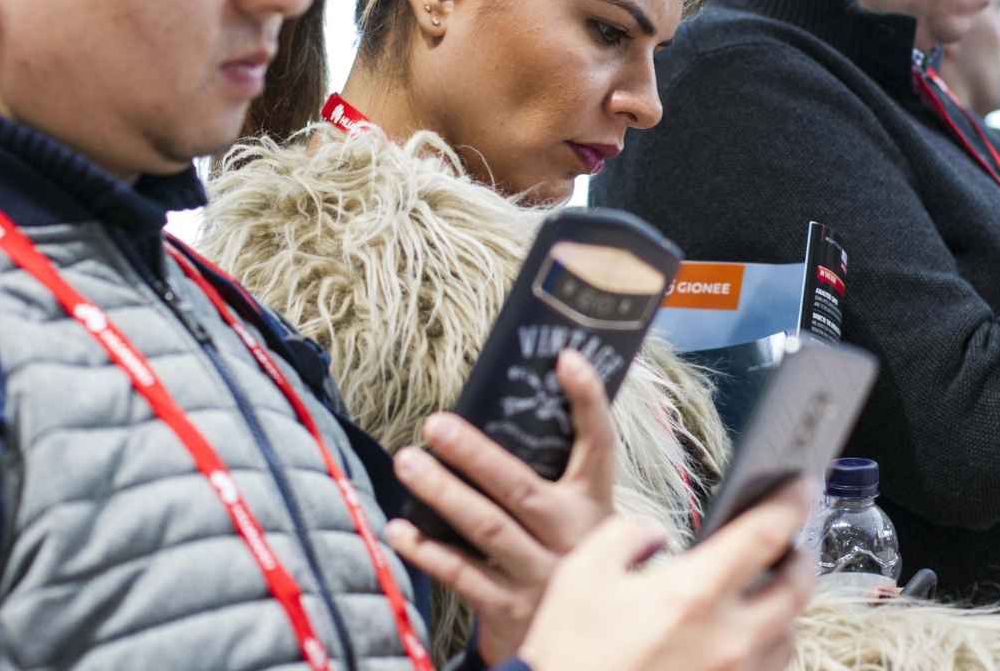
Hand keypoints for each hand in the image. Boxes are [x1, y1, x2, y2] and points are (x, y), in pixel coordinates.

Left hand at [384, 352, 617, 664]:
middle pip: (520, 488)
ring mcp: (541, 575)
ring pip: (486, 529)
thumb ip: (558, 476)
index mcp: (595, 504)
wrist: (588, 642)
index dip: (587, 400)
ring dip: (443, 493)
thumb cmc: (569, 556)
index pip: (599, 442)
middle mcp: (572, 537)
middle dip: (476, 454)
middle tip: (436, 424)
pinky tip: (400, 529)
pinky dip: (428, 551)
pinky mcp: (510, 609)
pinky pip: (462, 575)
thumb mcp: (582, 517)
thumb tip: (515, 409)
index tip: (566, 358)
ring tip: (408, 461)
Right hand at [518, 479, 815, 670]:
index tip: (802, 485)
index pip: (766, 533)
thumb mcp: (582, 576)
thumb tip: (655, 536)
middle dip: (800, 558)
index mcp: (694, 596)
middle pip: (797, 589)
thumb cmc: (569, 656)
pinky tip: (739, 639)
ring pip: (788, 636)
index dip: (792, 501)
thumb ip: (625, 535)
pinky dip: (765, 649)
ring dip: (782, 610)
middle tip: (790, 544)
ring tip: (762, 594)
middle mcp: (729, 640)